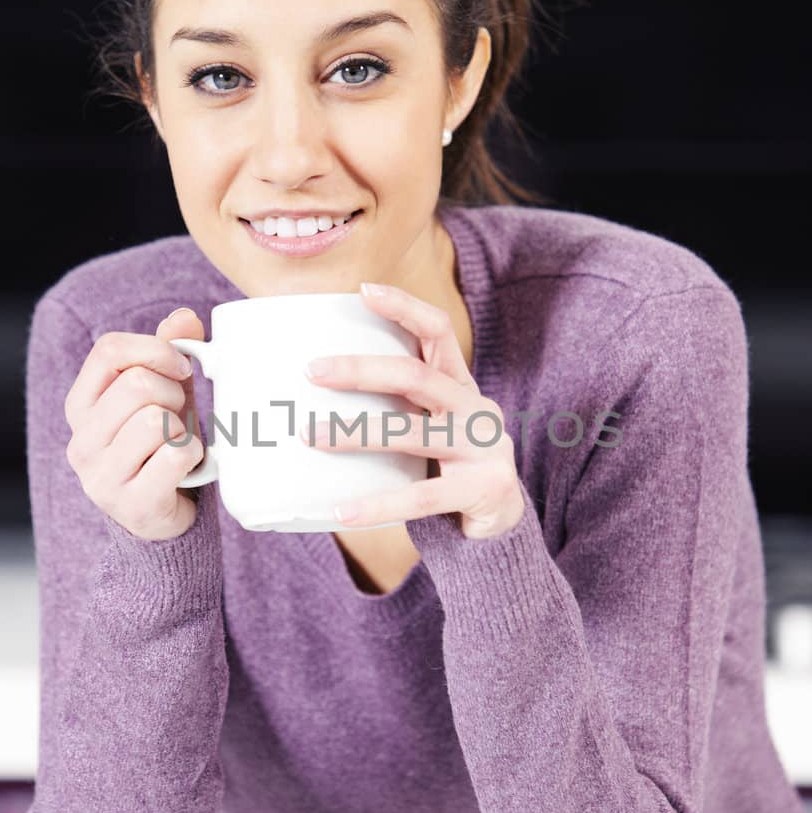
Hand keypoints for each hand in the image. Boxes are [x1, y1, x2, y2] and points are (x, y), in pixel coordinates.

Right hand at [64, 308, 207, 541]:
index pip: (109, 350)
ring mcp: (101, 476)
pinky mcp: (132, 504)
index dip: (155, 350)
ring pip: (156, 421)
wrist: (162, 515)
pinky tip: (184, 468)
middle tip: (178, 416)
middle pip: (137, 385)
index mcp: (81, 405)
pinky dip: (193, 457)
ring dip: (182, 430)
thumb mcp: (164, 394)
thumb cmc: (161, 446)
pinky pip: (176, 456)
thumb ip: (168, 354)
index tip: (180, 368)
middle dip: (173, 395)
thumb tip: (183, 317)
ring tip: (176, 445)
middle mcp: (81, 440)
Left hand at [300, 282, 525, 539]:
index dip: (405, 307)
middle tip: (311, 370)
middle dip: (361, 370)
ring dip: (357, 433)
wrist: (501, 521)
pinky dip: (377, 505)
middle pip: (416, 377)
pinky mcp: (483, 489)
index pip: (438, 331)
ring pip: (413, 435)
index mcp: (460, 385)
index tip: (364, 291)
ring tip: (310, 435)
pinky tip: (342, 513)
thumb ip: (397, 405)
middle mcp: (476, 408)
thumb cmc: (448, 465)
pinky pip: (421, 498)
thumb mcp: (431, 424)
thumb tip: (313, 390)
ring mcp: (483, 448)